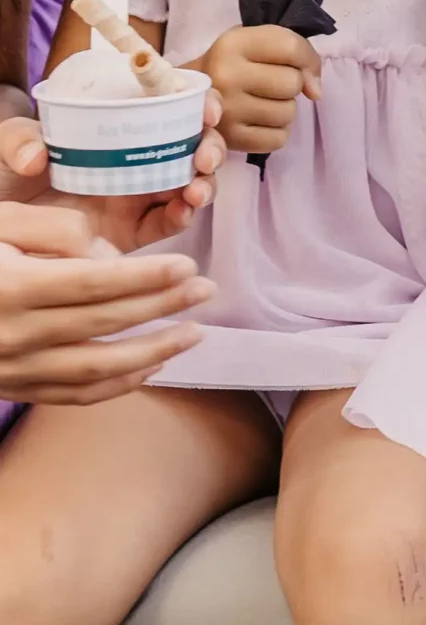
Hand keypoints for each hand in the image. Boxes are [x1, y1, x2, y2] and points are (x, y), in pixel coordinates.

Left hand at [0, 102, 225, 250]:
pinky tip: (183, 212)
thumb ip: (18, 139)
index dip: (198, 103)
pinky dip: (183, 217)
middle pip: (192, 144)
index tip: (206, 109)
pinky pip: (167, 224)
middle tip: (203, 157)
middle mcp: (135, 157)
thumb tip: (37, 155)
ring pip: (189, 185)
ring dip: (204, 184)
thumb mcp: (7, 146)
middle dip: (210, 148)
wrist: (1, 228)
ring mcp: (137, 195)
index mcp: (118, 126)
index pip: (169, 105)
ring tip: (195, 191)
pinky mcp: (131, 233)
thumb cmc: (6, 177)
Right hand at [0, 118, 215, 403]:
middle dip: (163, 306)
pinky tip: (152, 367)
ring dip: (153, 352)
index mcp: (13, 285)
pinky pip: (74, 396)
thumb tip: (107, 256)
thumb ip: (53, 229)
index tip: (187, 265)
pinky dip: (118, 386)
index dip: (146, 277)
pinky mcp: (14, 388)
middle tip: (207, 289)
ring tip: (194, 333)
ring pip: (96, 370)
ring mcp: (15, 368)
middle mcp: (16, 333)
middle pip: (104, 324)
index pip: (94, 284)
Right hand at [203, 25, 321, 154]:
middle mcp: (226, 75)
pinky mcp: (230, 139)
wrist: (188, 96)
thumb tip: (316, 92)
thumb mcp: (256, 42)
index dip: (306, 59)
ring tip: (263, 102)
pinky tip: (260, 121)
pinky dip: (277, 131)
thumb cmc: (233, 64)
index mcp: (233, 43)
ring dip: (284, 109)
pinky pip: (278, 139)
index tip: (299, 67)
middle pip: (292, 83)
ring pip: (288, 112)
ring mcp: (227, 111)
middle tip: (270, 85)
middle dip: (291, 85)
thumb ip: (295, 52)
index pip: (291, 47)